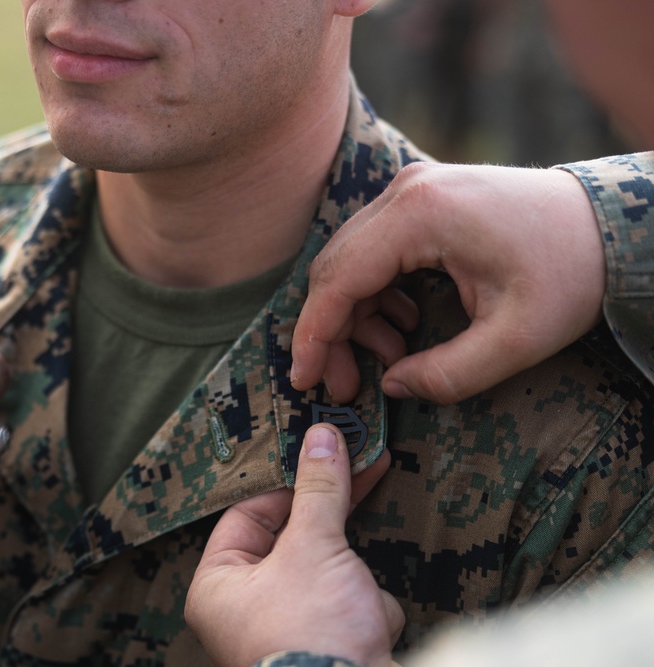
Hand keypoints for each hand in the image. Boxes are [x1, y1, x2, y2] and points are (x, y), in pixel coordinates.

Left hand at [186, 424, 401, 666]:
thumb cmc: (312, 633)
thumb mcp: (314, 547)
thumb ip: (319, 490)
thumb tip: (321, 437)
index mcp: (217, 587)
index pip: (247, 515)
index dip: (287, 483)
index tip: (321, 454)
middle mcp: (245, 611)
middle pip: (292, 541)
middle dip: (329, 529)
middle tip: (362, 469)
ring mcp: (288, 630)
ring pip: (329, 572)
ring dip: (352, 577)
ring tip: (354, 597)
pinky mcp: (327, 644)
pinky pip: (350, 605)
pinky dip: (368, 610)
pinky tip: (369, 626)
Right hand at [291, 162, 604, 403]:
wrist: (613, 224)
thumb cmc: (572, 273)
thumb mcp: (516, 340)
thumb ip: (448, 375)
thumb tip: (392, 386)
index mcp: (420, 214)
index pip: (339, 279)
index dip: (314, 335)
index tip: (304, 379)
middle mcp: (405, 192)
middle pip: (336, 269)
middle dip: (331, 333)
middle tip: (345, 384)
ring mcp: (412, 190)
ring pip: (351, 261)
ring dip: (355, 316)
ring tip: (389, 357)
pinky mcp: (422, 200)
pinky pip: (375, 251)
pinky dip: (376, 295)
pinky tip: (403, 326)